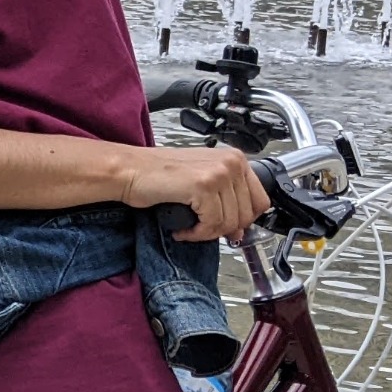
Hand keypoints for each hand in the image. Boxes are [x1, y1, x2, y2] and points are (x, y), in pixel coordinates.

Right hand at [124, 145, 268, 243]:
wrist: (131, 170)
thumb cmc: (159, 174)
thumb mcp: (202, 181)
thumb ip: (226, 200)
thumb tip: (239, 230)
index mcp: (235, 158)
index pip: (261, 200)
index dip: (244, 220)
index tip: (227, 227)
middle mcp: (231, 162)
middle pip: (247, 215)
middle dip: (223, 229)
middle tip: (203, 229)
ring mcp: (219, 173)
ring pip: (230, 222)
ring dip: (207, 233)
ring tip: (189, 228)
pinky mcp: (204, 186)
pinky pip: (212, 224)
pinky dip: (196, 233)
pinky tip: (182, 228)